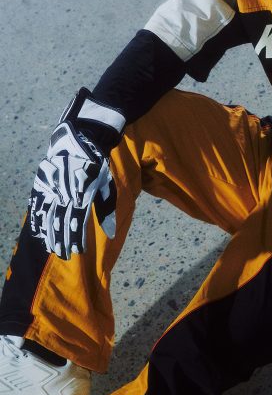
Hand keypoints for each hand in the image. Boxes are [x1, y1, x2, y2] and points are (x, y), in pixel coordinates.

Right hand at [29, 121, 116, 259]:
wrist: (78, 139)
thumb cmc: (96, 164)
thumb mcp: (106, 184)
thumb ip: (106, 209)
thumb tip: (111, 233)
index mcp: (81, 192)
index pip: (77, 221)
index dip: (76, 238)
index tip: (78, 251)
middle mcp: (64, 191)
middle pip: (60, 221)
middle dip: (62, 240)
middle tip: (64, 255)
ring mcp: (50, 187)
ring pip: (47, 215)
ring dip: (49, 234)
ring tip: (52, 248)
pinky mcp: (41, 182)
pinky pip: (37, 204)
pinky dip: (37, 219)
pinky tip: (38, 231)